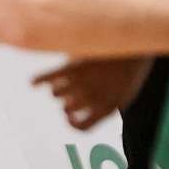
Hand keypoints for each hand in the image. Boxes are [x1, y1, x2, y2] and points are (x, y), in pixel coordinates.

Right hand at [33, 57, 151, 130]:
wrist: (135, 41)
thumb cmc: (132, 66)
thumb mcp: (126, 91)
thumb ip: (109, 104)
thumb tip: (95, 112)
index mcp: (106, 109)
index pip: (82, 126)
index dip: (73, 123)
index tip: (69, 117)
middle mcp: (91, 100)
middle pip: (67, 107)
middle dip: (67, 100)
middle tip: (72, 87)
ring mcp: (81, 84)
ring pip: (56, 93)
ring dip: (57, 87)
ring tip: (62, 78)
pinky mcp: (74, 67)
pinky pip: (51, 77)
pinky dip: (39, 80)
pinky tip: (33, 83)